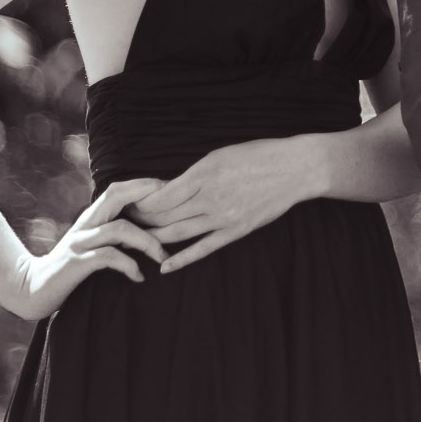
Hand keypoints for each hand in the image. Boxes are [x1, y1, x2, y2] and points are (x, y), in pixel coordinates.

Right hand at [8, 179, 166, 317]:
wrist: (34, 289)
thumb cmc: (70, 266)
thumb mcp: (92, 243)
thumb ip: (112, 231)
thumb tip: (147, 225)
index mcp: (91, 216)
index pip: (118, 189)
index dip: (144, 184)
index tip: (172, 190)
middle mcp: (86, 223)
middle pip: (117, 194)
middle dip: (148, 195)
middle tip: (176, 205)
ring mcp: (80, 241)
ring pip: (120, 228)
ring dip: (148, 241)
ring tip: (164, 256)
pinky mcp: (77, 263)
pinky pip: (109, 257)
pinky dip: (129, 265)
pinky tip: (140, 276)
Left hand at [131, 134, 326, 273]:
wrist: (294, 169)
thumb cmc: (258, 154)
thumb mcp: (220, 155)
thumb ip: (194, 174)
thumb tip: (169, 188)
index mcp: (203, 174)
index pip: (160, 196)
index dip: (141, 203)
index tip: (129, 205)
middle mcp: (209, 198)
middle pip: (164, 216)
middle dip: (141, 221)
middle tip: (126, 223)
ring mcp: (222, 217)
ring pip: (178, 234)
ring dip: (154, 238)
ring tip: (137, 241)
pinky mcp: (235, 231)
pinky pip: (203, 248)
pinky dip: (181, 259)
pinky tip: (164, 267)